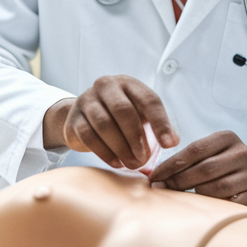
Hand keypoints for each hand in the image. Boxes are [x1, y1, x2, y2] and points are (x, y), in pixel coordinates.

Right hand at [42, 75, 176, 169]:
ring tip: (133, 163)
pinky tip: (117, 163)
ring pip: (104, 124)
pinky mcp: (74, 118)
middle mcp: (106, 86)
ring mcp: (86, 100)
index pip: (148, 100)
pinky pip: (89, 136)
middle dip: (136, 137)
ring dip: (121, 147)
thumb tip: (172, 141)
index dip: (161, 123)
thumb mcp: (140, 115)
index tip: (169, 144)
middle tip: (144, 159)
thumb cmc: (119, 117)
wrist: (82, 117)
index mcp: (128, 83)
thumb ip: (156, 126)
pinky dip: (105, 153)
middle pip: (123, 110)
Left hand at [147, 131, 246, 210]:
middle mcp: (243, 153)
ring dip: (196, 194)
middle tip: (163, 189)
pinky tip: (203, 206)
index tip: (155, 176)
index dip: (172, 164)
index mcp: (228, 138)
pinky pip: (227, 203)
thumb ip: (188, 160)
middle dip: (179, 180)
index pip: (195, 149)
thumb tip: (156, 176)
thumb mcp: (210, 154)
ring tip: (183, 196)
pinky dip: (212, 205)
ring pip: (216, 187)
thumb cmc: (224, 166)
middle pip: (205, 169)